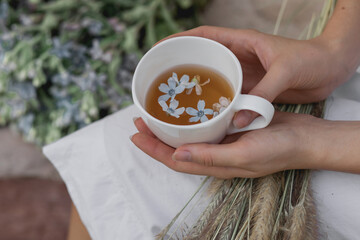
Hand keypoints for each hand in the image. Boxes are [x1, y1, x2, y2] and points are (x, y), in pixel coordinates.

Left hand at [131, 113, 327, 178]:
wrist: (305, 139)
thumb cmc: (279, 150)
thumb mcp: (244, 156)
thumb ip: (211, 157)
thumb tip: (176, 155)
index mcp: (216, 164)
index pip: (176, 160)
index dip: (153, 149)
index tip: (135, 136)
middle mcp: (216, 154)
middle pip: (178, 148)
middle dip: (156, 137)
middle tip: (139, 120)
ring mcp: (224, 142)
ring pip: (190, 136)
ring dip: (172, 126)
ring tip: (156, 113)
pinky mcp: (233, 129)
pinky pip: (206, 125)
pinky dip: (193, 118)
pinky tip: (187, 108)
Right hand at [160, 26, 350, 127]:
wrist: (331, 68)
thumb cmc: (312, 60)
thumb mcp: (286, 72)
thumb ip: (264, 95)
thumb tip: (238, 121)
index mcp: (242, 42)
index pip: (204, 36)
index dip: (180, 40)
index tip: (160, 50)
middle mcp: (239, 56)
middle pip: (203, 58)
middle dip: (182, 66)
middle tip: (162, 81)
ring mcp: (245, 72)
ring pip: (213, 78)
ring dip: (197, 88)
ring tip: (178, 101)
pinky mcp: (253, 87)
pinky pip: (229, 94)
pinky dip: (217, 102)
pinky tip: (207, 114)